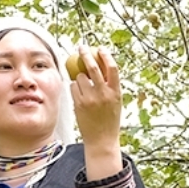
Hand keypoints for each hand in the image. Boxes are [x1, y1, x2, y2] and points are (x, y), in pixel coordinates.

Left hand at [70, 45, 122, 176]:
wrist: (101, 139)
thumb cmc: (109, 119)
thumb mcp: (115, 101)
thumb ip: (110, 85)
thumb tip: (101, 65)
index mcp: (115, 91)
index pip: (112, 68)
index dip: (105, 55)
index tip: (100, 48)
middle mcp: (103, 93)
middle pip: (93, 67)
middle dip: (86, 54)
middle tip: (81, 48)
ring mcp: (90, 98)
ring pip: (80, 77)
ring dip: (79, 77)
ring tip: (84, 87)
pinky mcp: (78, 103)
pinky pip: (73, 87)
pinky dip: (74, 87)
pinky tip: (79, 95)